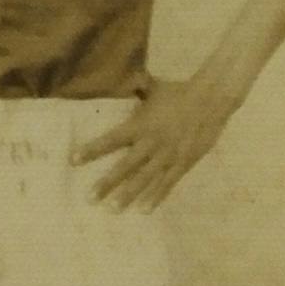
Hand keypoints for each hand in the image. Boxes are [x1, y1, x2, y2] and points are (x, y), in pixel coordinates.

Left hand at [71, 79, 236, 211]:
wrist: (211, 100)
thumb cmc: (179, 92)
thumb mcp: (154, 88)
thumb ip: (135, 87)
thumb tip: (119, 75)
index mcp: (141, 124)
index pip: (112, 139)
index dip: (92, 149)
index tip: (73, 160)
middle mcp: (152, 143)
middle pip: (125, 166)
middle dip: (107, 182)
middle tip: (89, 198)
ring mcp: (168, 156)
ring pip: (145, 179)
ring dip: (129, 195)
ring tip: (113, 210)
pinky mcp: (183, 164)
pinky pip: (167, 184)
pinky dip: (156, 197)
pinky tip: (144, 210)